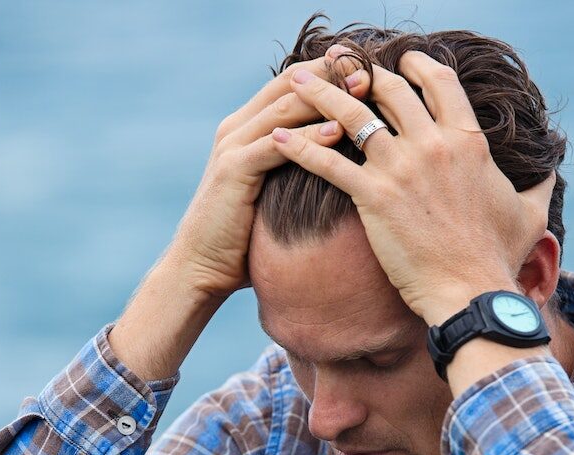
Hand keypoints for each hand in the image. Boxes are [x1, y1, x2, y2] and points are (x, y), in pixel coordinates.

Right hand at [159, 50, 370, 306]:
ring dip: (327, 97)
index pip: (293, 82)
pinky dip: (309, 137)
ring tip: (364, 91)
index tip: (370, 69)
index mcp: (248, 126)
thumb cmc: (244, 238)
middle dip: (332, 73)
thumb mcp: (275, 193)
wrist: (201, 267)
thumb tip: (342, 166)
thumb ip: (297, 169)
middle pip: (291, 83)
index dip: (330, 71)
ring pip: (285, 107)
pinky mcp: (233, 170)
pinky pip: (276, 145)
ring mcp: (232, 145)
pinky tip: (338, 132)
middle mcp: (237, 127)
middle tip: (372, 69)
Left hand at [272, 51, 555, 324]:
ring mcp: (401, 168)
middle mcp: (433, 144)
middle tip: (336, 66)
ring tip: (294, 81)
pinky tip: (276, 138)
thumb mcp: (530, 214)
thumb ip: (540, 184)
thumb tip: (552, 168)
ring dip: (319, 92)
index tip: (396, 62)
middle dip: (359, 72)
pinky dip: (297, 147)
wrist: (471, 293)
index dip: (414, 65)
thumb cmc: (499, 258)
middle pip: (389, 89)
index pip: (438, 82)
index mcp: (468, 141)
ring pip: (351, 114)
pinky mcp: (372, 196)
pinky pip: (327, 162)